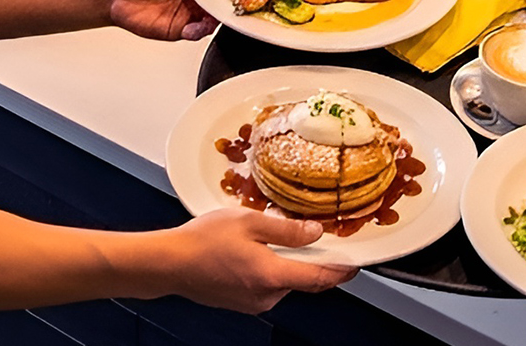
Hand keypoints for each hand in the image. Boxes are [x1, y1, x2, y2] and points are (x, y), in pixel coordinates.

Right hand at [156, 209, 356, 312]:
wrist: (169, 263)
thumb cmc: (202, 241)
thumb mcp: (249, 222)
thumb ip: (287, 230)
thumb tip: (314, 234)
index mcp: (272, 275)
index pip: (320, 278)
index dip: (342, 270)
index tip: (355, 263)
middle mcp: (266, 295)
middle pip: (302, 278)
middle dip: (308, 259)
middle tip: (305, 235)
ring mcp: (253, 302)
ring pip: (282, 280)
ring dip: (283, 262)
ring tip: (262, 236)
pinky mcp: (241, 302)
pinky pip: (265, 285)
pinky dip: (266, 268)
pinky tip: (248, 250)